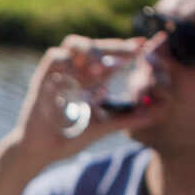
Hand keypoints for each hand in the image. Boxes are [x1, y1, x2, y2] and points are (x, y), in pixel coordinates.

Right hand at [11, 36, 138, 166]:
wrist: (40, 151)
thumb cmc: (68, 139)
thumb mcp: (101, 128)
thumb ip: (125, 120)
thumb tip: (154, 116)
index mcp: (91, 81)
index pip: (111, 58)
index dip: (126, 49)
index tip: (145, 45)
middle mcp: (77, 73)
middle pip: (96, 47)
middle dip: (114, 46)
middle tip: (132, 51)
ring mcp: (60, 73)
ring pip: (74, 43)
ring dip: (90, 49)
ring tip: (101, 66)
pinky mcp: (43, 77)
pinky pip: (54, 56)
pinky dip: (67, 58)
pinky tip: (79, 72)